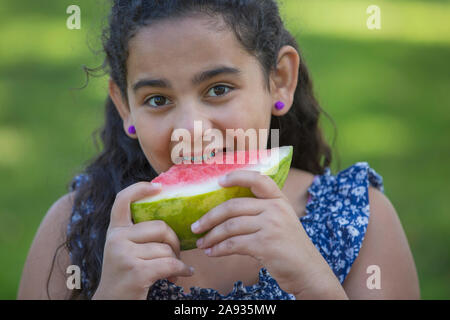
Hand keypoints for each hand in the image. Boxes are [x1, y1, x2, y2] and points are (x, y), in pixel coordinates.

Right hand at [93, 182, 193, 299]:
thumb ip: (138, 234)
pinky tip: (185, 273)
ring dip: (177, 261)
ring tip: (175, 270)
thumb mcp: (124, 250)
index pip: (123, 199)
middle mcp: (116, 239)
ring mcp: (125, 254)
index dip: (140, 188)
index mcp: (115, 231)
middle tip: (176, 254)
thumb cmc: (125, 276)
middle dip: (175, 242)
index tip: (159, 187)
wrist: (111, 304)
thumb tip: (170, 220)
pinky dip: (182, 270)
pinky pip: (170, 264)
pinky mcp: (136, 271)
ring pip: (167, 249)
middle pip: (161, 227)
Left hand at [190, 170, 332, 295]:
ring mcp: (270, 226)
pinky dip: (218, 249)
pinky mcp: (265, 245)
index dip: (237, 176)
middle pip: (233, 207)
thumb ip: (262, 210)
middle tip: (195, 226)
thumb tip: (225, 211)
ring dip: (211, 236)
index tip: (219, 180)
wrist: (308, 270)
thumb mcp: (282, 220)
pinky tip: (211, 253)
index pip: (258, 180)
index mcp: (279, 200)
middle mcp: (275, 209)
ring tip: (201, 243)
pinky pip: (233, 244)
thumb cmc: (289, 246)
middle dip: (210, 217)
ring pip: (230, 227)